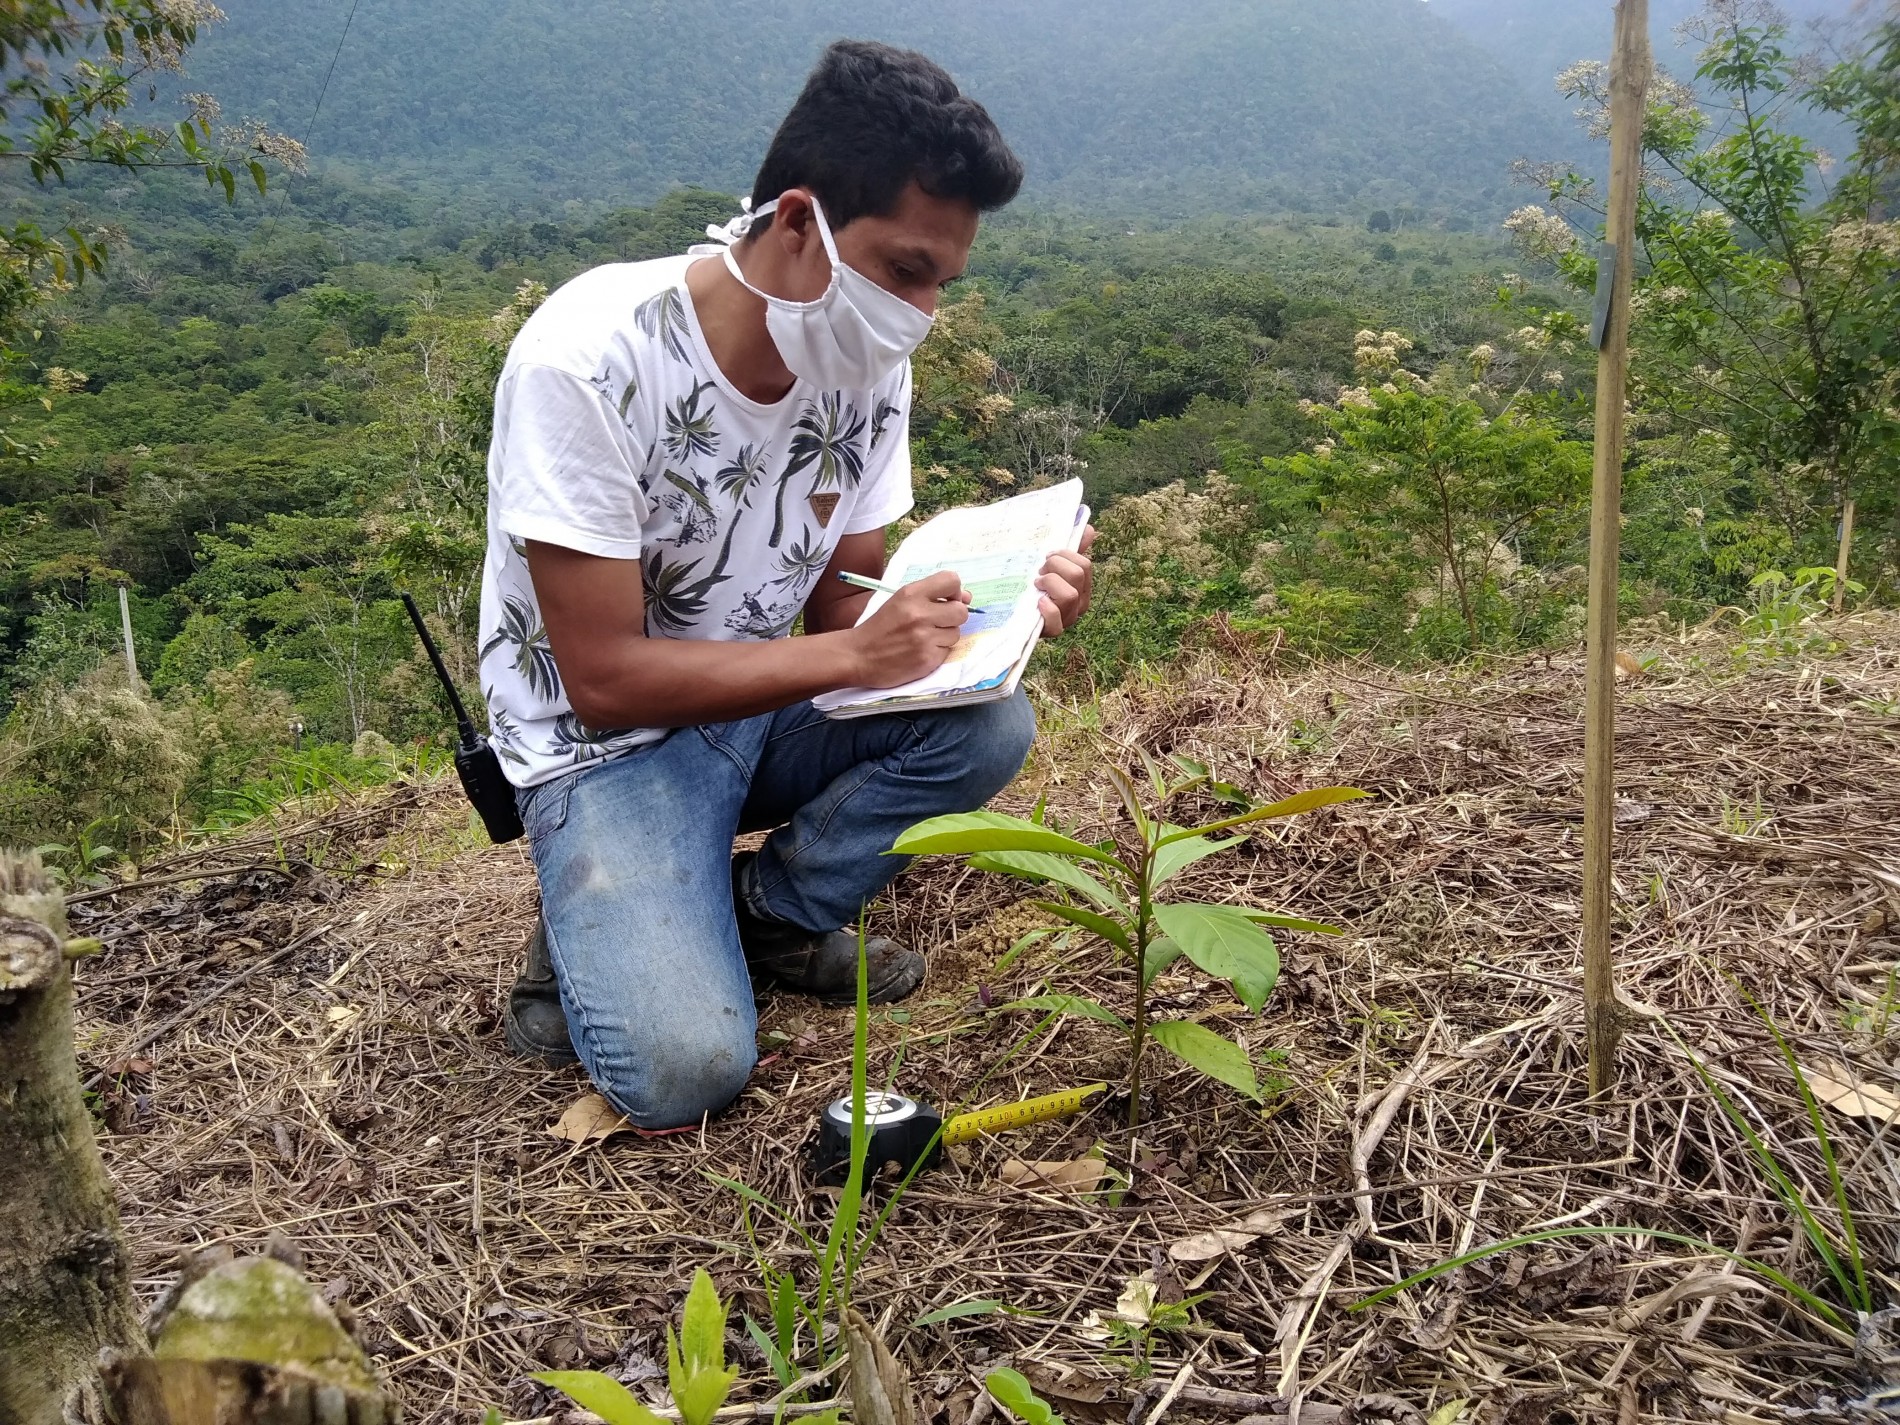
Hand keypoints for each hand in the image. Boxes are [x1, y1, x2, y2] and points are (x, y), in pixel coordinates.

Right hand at [845, 571, 971, 687]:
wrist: (858, 656)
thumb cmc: (880, 627)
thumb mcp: (900, 601)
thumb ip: (931, 596)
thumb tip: (967, 598)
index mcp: (911, 594)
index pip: (952, 580)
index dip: (955, 591)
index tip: (946, 600)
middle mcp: (919, 614)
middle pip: (961, 611)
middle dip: (953, 617)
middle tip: (936, 622)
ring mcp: (924, 638)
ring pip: (956, 633)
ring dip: (944, 636)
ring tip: (923, 638)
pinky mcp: (927, 659)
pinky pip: (947, 651)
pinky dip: (937, 652)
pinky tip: (919, 651)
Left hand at [1036, 524, 1096, 636]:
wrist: (1015, 615)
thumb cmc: (1037, 586)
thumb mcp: (1052, 567)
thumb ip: (1071, 549)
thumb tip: (1089, 529)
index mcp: (1082, 586)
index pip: (1084, 564)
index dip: (1065, 555)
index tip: (1047, 557)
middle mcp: (1079, 603)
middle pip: (1078, 575)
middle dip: (1055, 566)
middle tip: (1040, 570)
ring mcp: (1068, 618)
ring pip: (1070, 595)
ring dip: (1049, 583)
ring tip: (1036, 584)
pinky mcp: (1053, 631)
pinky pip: (1056, 620)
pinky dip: (1047, 609)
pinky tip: (1037, 601)